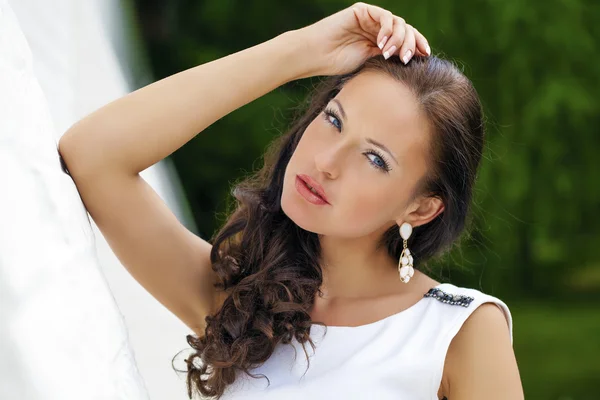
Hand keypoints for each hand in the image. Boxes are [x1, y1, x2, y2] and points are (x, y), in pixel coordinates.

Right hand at [294, 2, 429, 76]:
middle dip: (410, 44)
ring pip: (398, 23)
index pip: (405, 39)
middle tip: (406, 59)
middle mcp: (377, 27)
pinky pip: (384, 17)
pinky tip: (383, 44)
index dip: (418, 45)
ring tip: (390, 54)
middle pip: (405, 30)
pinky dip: (388, 30)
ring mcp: (370, 18)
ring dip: (399, 39)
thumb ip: (389, 57)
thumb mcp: (370, 63)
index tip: (426, 57)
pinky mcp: (363, 11)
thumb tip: (413, 59)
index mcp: (379, 41)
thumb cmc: (336, 64)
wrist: (315, 56)